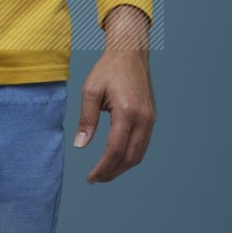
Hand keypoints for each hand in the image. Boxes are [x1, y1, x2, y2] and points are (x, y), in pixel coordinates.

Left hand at [73, 46, 155, 183]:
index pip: (115, 149)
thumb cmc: (108, 69)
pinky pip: (143, 144)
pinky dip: (130, 156)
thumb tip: (80, 145)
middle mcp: (143, 118)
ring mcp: (150, 119)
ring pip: (139, 154)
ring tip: (105, 172)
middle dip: (113, 172)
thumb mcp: (91, 91)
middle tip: (96, 178)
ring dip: (122, 167)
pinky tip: (117, 157)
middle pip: (130, 157)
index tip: (90, 178)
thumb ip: (87, 119)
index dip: (103, 167)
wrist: (130, 54)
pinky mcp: (151, 118)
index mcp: (127, 111)